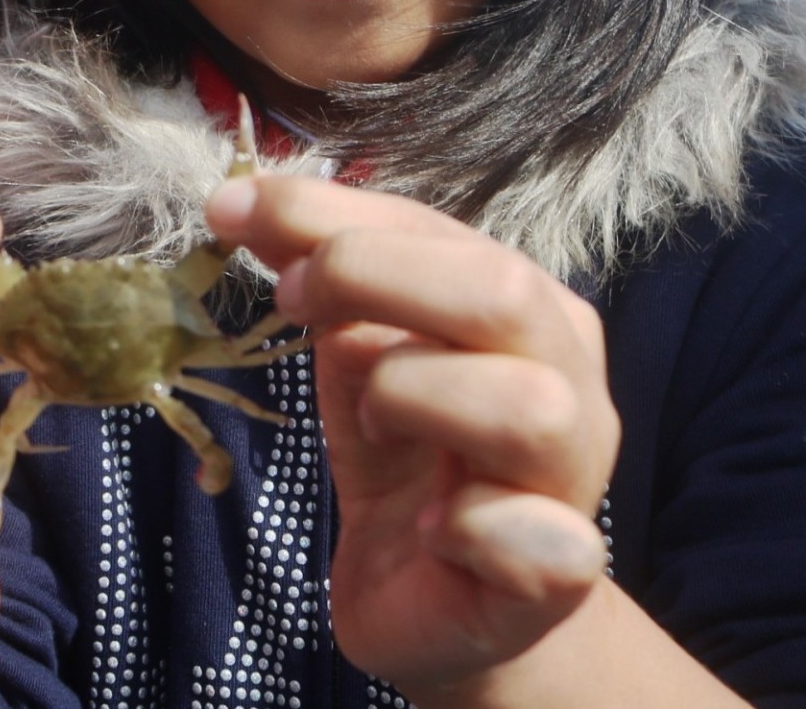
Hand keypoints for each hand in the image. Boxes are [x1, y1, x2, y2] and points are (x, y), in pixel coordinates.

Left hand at [207, 175, 618, 697]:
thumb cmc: (403, 458)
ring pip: (526, 403)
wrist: (441, 601)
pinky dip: (472, 525)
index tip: (235, 209)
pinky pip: (541, 541)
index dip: (332, 213)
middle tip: (290, 302)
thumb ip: (324, 277)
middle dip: (370, 275)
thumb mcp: (354, 353)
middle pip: (501, 291)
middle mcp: (567, 379)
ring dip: (416, 396)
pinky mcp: (555, 578)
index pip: (439, 230)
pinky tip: (426, 527)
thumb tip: (245, 203)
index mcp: (525, 309)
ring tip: (372, 425)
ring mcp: (569, 480)